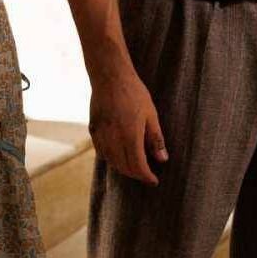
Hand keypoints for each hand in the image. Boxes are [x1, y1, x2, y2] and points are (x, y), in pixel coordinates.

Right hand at [89, 68, 167, 184]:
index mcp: (130, 136)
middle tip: (146, 175)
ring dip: (123, 168)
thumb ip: (155, 139)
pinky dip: (111, 159)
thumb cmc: (134, 93)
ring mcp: (101, 135)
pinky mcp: (93, 130)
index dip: (146, 176)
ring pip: (111, 161)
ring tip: (134, 167)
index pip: (138, 166)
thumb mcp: (151, 114)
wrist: (110, 76)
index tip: (154, 180)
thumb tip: (162, 160)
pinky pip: (102, 152)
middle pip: (124, 167)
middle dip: (136, 174)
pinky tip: (118, 156)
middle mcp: (113, 140)